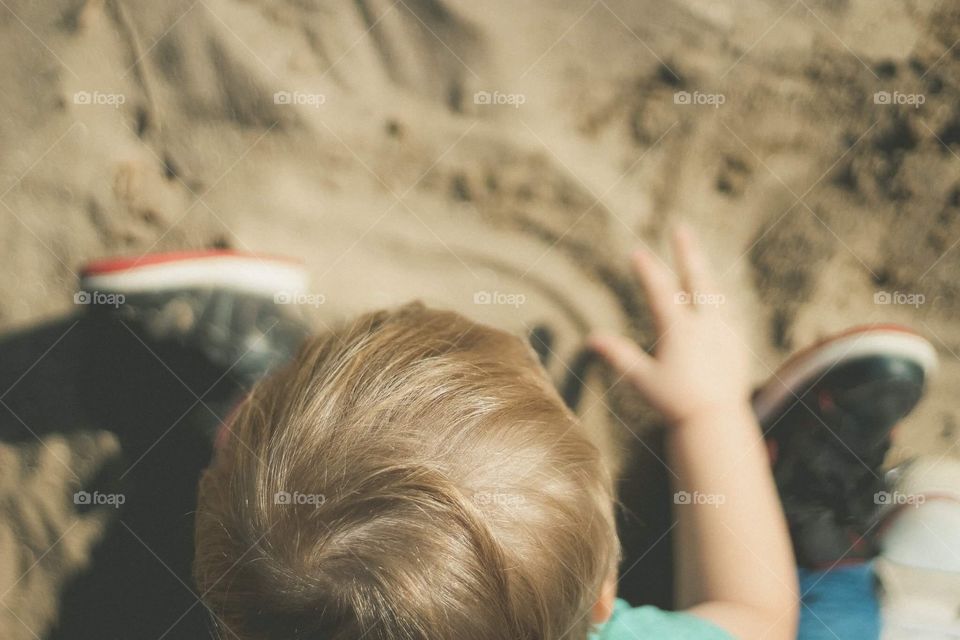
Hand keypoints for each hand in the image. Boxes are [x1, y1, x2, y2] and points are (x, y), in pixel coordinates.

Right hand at [590, 226, 750, 425]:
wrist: (717, 421)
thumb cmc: (676, 403)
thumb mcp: (642, 379)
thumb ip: (618, 355)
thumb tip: (591, 339)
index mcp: (680, 330)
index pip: (661, 292)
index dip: (647, 270)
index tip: (637, 251)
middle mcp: (705, 325)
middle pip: (696, 279)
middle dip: (687, 251)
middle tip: (680, 228)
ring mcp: (725, 332)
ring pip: (714, 294)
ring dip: (703, 274)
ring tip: (696, 259)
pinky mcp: (737, 343)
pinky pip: (726, 314)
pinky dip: (715, 302)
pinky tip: (711, 300)